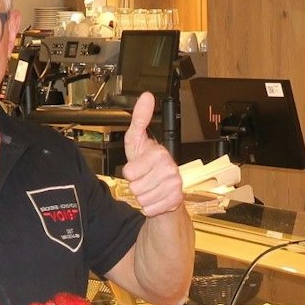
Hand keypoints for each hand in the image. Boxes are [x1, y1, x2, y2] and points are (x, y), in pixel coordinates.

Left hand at [122, 93, 184, 217]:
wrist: (167, 187)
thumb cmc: (149, 165)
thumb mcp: (138, 142)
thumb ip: (139, 119)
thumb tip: (146, 96)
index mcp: (159, 153)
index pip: (129, 172)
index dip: (130, 172)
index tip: (139, 166)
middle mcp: (170, 168)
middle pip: (134, 186)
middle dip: (136, 185)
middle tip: (146, 178)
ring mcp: (174, 185)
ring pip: (142, 198)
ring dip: (143, 196)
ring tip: (152, 187)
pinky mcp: (176, 200)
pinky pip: (149, 208)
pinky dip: (150, 206)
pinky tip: (157, 197)